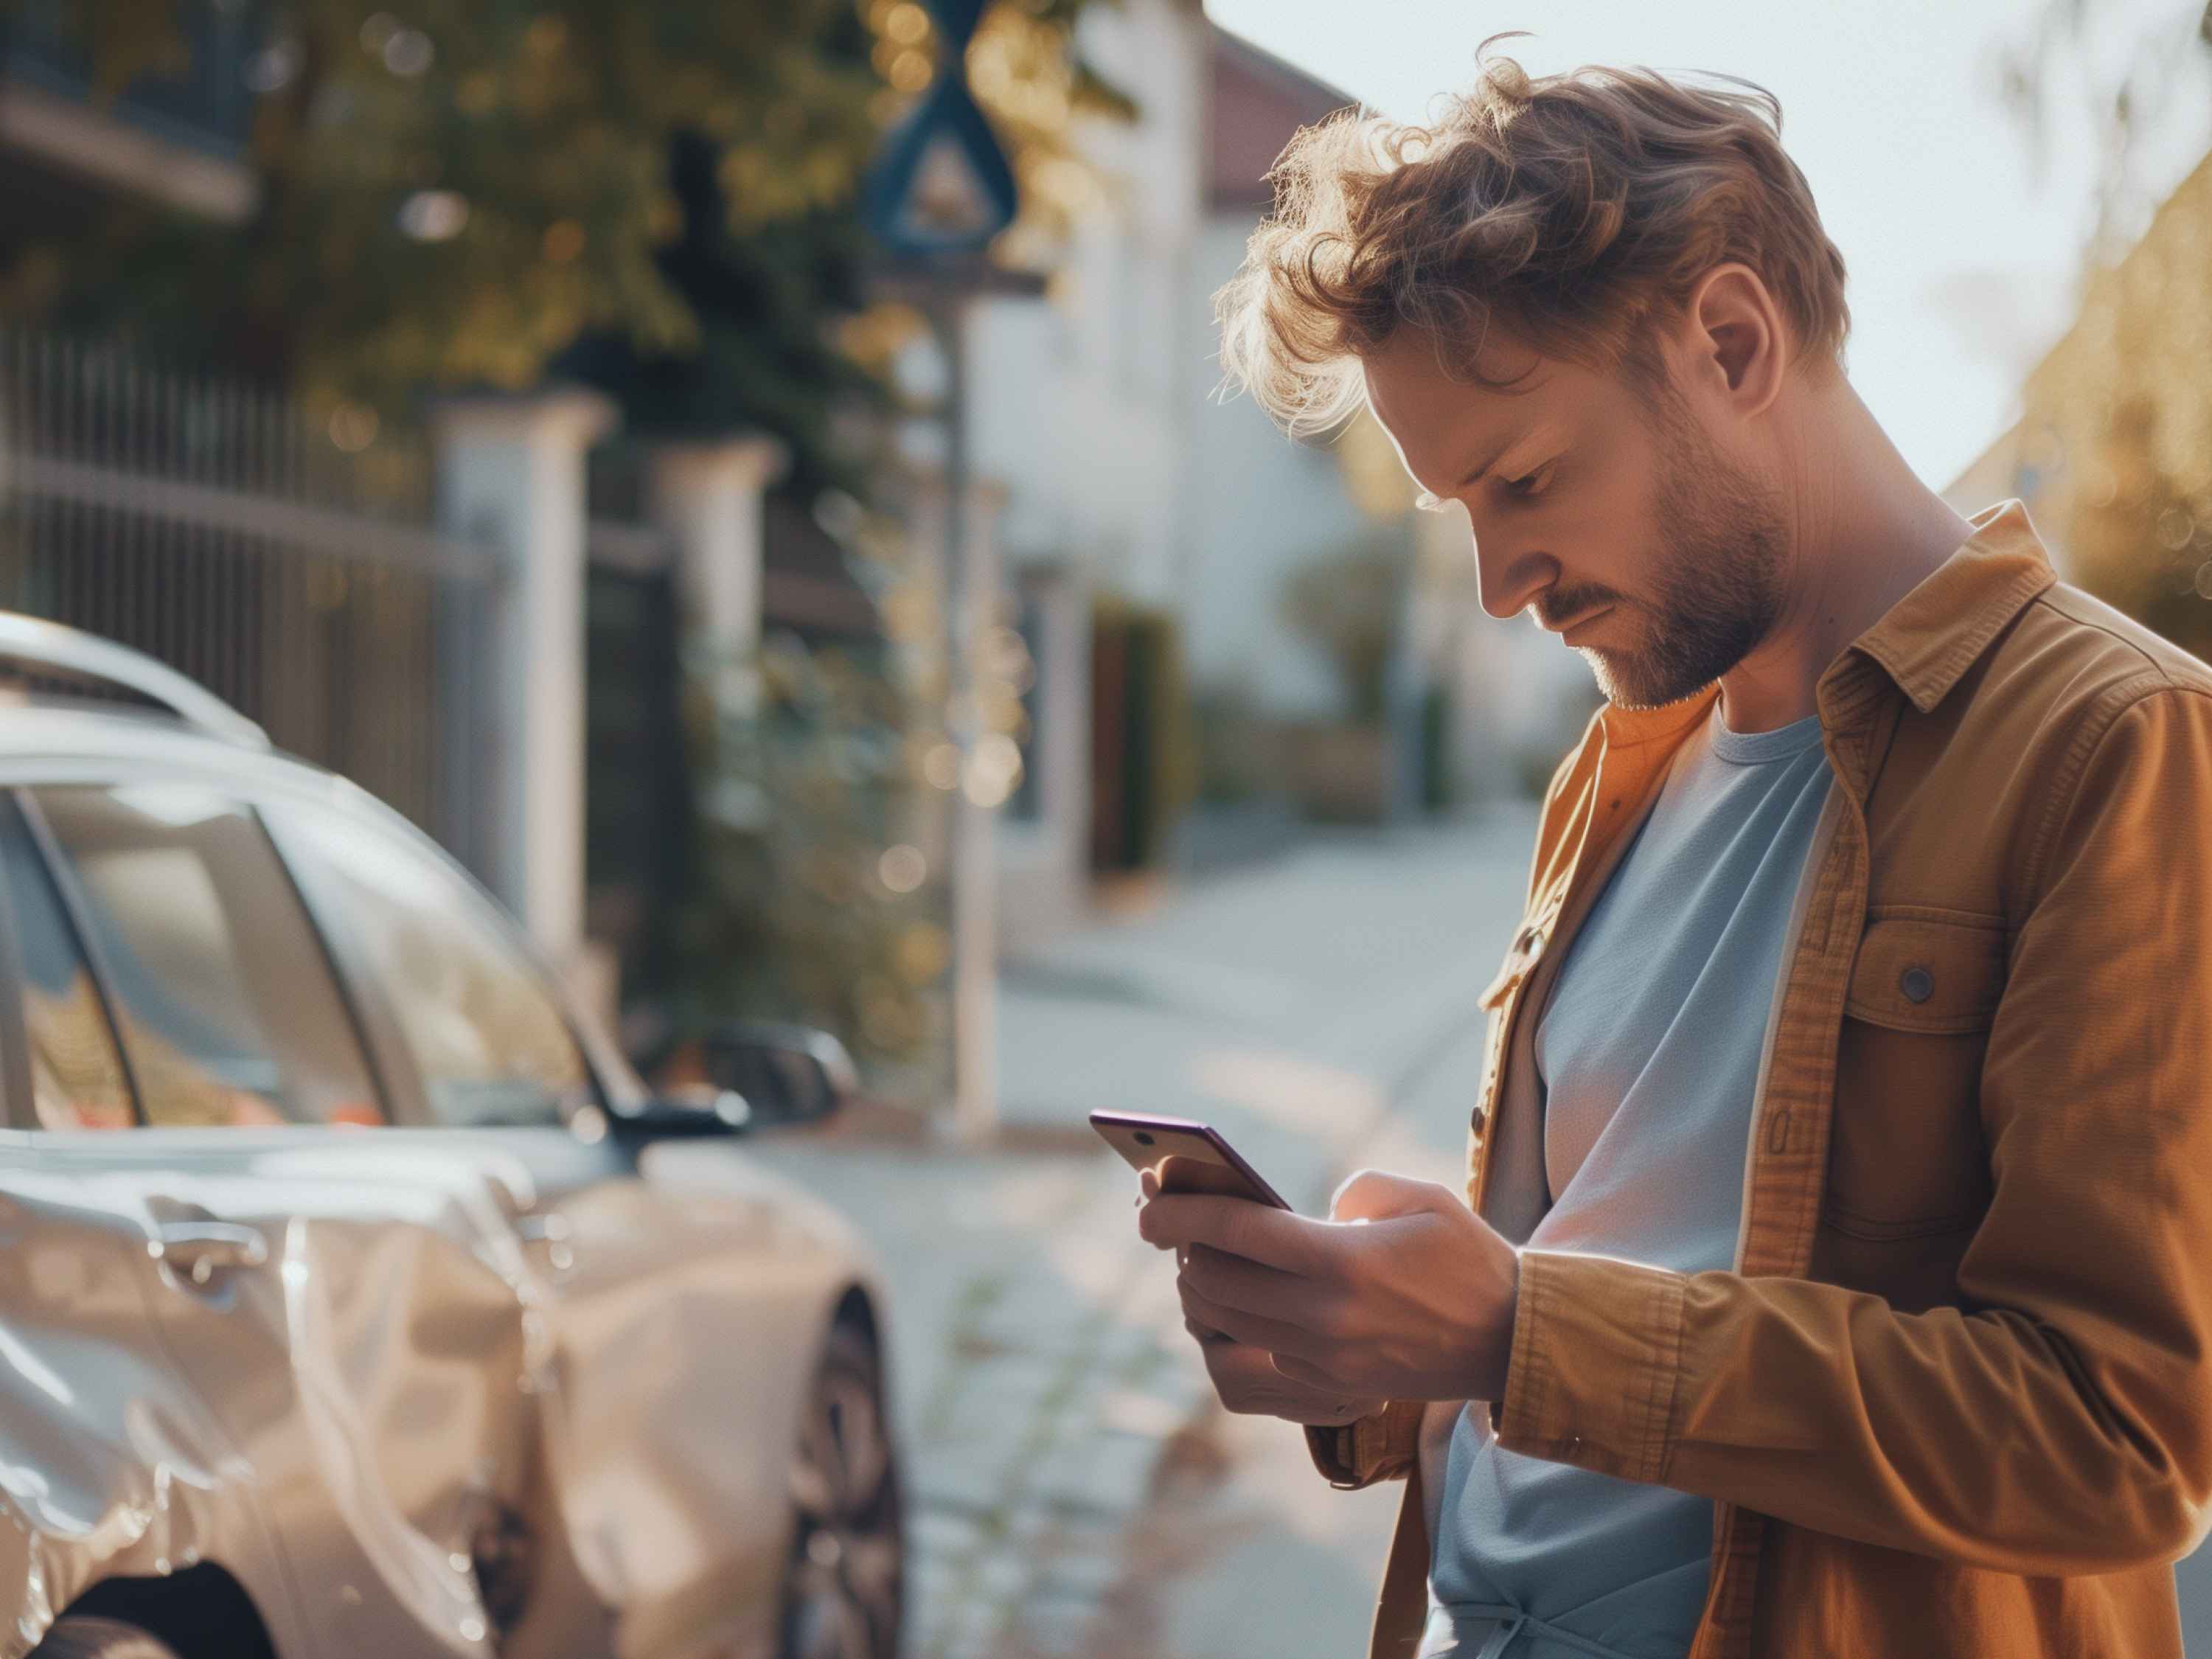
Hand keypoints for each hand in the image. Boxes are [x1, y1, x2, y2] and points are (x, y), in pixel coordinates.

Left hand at [1137, 1166, 1519, 1403]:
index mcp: (1342, 1262)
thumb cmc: (1467, 1259)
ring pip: (1222, 1327)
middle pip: (1212, 1283)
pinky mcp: (1327, 1390)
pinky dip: (1229, 1332)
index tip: (1146, 1198)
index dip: (1179, 1211)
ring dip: (1197, 1291)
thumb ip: (1355, 1188)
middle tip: (1174, 1225)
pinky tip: (1235, 1305)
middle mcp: (1323, 1318)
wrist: (1511, 1342)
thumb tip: (1308, 1211)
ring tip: (1201, 1261)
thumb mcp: (1419, 1198)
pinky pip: (1250, 1364)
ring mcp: (1322, 1362)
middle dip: (1180, 1249)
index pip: (1234, 1231)